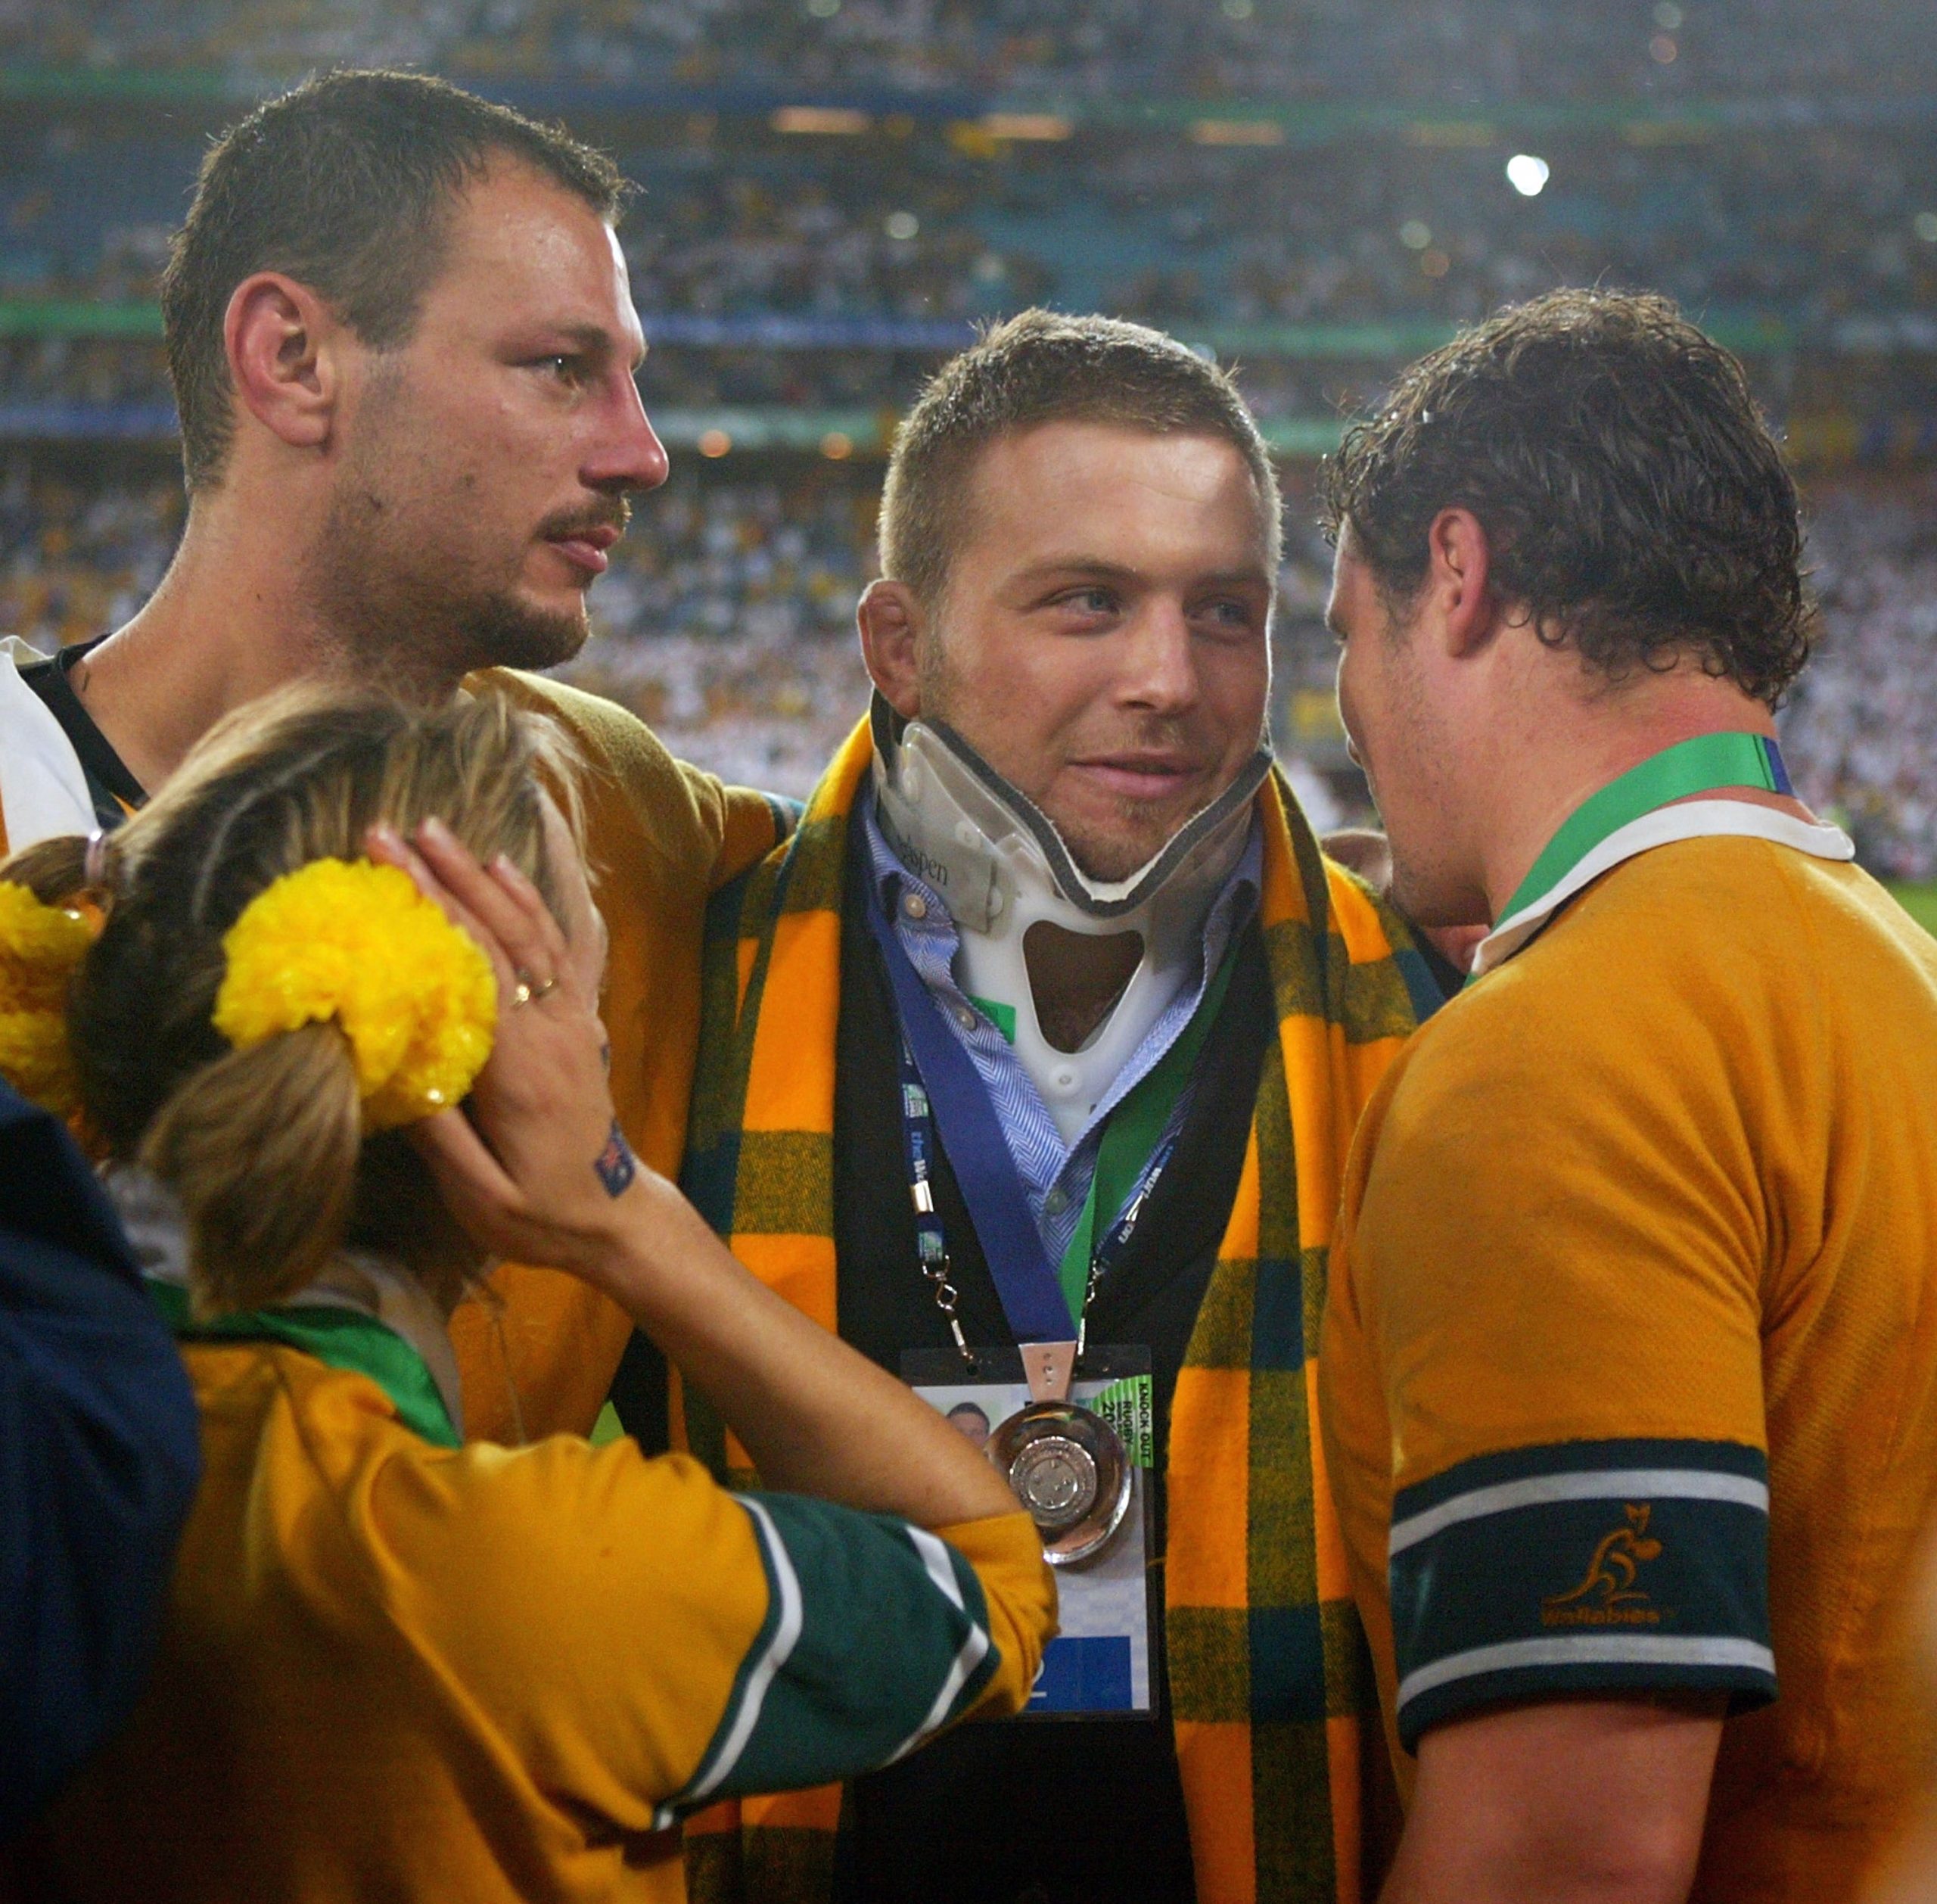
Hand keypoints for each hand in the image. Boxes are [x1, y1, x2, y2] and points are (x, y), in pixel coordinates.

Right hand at [366, 815, 645, 1280]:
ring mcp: (575, 1020)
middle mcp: (555, 1029)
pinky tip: (515, 866)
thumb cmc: (539, 1213)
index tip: (385, 864)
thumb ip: (442, 1136)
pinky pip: (574, 947)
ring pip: (537, 930)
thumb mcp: (480, 1197)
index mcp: (522, 1067)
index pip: (476, 968)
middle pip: (503, 934)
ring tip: (443, 832)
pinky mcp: (583, 1021)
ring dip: (489, 876)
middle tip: (393, 828)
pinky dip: (547, 900)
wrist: (614, 1217)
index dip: (433, 910)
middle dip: (448, 875)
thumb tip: (393, 1069)